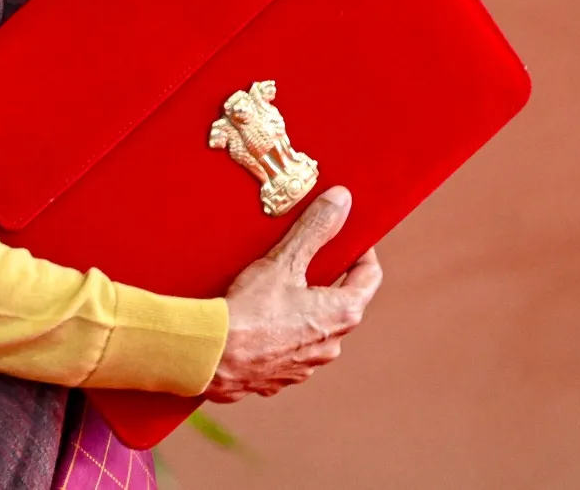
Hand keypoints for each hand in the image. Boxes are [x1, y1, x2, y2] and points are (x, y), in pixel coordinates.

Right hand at [202, 187, 382, 401]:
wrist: (210, 357)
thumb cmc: (250, 311)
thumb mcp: (283, 262)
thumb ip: (315, 229)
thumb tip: (342, 200)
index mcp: (342, 314)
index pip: (369, 276)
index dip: (360, 251)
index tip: (346, 236)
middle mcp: (331, 345)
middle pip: (340, 302)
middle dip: (324, 279)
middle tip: (301, 257)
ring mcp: (306, 366)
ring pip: (312, 328)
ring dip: (301, 309)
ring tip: (273, 289)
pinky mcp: (280, 379)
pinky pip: (287, 349)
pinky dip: (278, 333)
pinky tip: (255, 320)